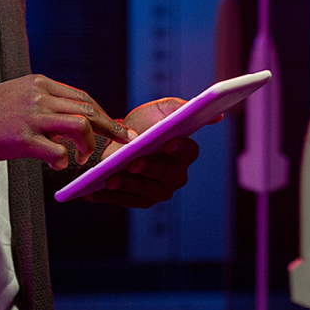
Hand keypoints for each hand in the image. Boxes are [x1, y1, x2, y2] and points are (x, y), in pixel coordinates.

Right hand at [0, 74, 130, 169]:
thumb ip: (44, 103)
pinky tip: (56, 164)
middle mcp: (39, 96)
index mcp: (39, 84)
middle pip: (88, 109)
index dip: (103, 113)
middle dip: (111, 127)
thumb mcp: (17, 96)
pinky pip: (58, 150)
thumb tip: (71, 121)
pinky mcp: (23, 139)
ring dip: (90, 144)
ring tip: (84, 156)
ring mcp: (31, 116)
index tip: (115, 126)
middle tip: (123, 142)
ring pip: (81, 125)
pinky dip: (63, 160)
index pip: (82, 96)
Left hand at [83, 97, 201, 207]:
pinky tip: (93, 190)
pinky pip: (125, 201)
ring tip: (110, 178)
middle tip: (133, 163)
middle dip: (150, 169)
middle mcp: (176, 174)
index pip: (189, 152)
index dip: (181, 148)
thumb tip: (216, 115)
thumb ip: (181, 109)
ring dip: (128, 185)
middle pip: (168, 175)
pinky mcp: (139, 200)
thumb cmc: (143, 124)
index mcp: (184, 151)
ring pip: (146, 191)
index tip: (168, 142)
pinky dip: (109, 196)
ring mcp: (158, 190)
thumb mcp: (160, 111)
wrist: (117, 139)